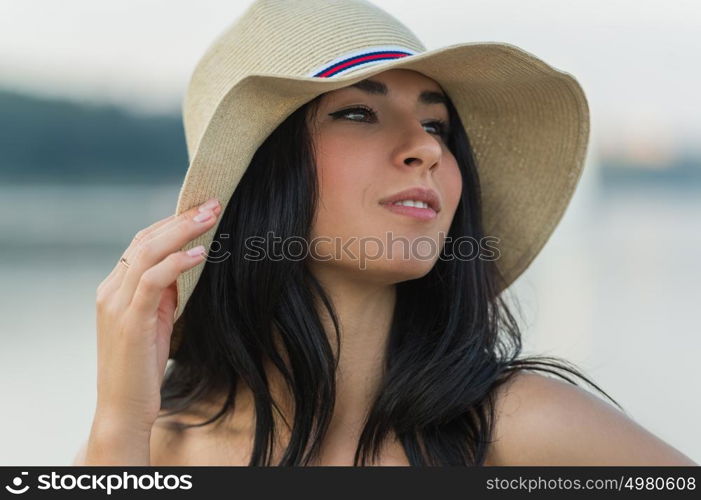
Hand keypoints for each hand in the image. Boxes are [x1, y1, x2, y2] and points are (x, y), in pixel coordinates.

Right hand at [92, 197, 220, 430]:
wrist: (123, 407)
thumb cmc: (143, 365)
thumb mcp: (156, 320)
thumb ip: (165, 292)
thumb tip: (190, 263)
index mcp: (115, 287)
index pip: (143, 242)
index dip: (172, 222)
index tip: (202, 210)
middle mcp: (111, 289)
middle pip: (145, 239)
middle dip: (181, 219)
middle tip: (213, 203)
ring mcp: (116, 303)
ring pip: (147, 252)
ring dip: (182, 231)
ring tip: (211, 217)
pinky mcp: (129, 320)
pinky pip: (152, 280)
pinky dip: (177, 263)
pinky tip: (200, 253)